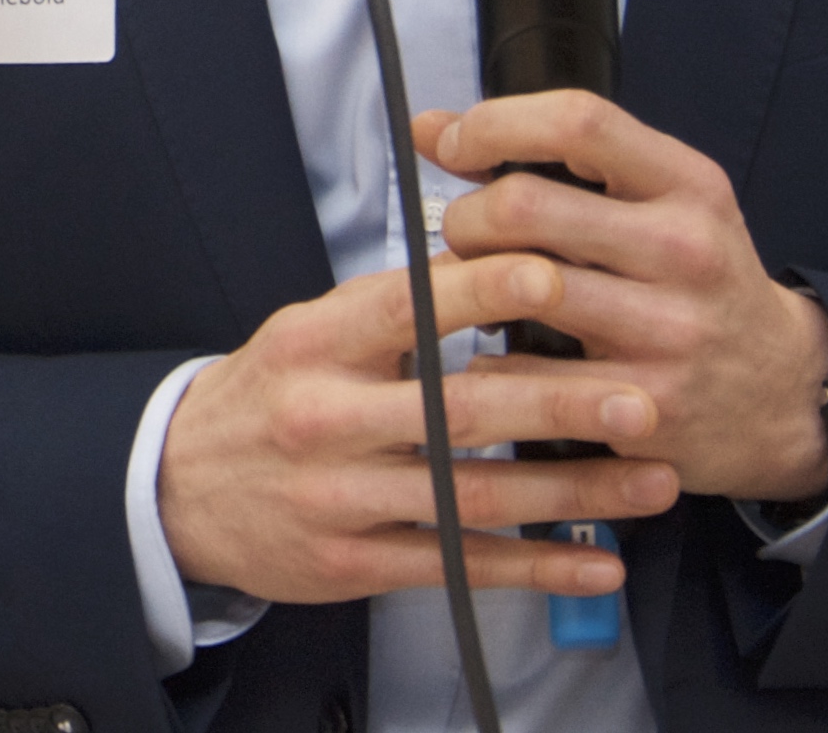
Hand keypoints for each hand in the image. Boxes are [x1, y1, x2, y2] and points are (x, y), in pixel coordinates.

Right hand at [155, 248, 679, 604]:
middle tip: (640, 398)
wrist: (176, 488)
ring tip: (651, 481)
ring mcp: (342, 498)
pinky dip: (535, 567)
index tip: (558, 275)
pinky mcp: (356, 562)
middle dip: (559, 405)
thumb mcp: (308, 332)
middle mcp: (328, 419)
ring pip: (473, 498)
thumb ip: (392, 309)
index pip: (408, 308)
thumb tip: (493, 259)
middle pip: (458, 411)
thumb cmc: (266, 396)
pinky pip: (459, 567)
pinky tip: (596, 561)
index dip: (484, 290)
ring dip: (572, 493)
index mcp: (316, 344)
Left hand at [424, 92, 827, 502]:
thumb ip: (559, 159)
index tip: (453, 143)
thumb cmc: (698, 283)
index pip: (580, 121)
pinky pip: (527, 371)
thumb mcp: (660, 203)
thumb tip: (429, 128)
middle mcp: (686, 250)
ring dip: (467, 286)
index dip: (496, 123)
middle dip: (467, 217)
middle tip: (463, 236)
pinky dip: (488, 362)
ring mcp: (669, 330)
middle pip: (528, 206)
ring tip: (469, 289)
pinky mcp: (647, 404)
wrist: (783, 394)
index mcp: (689, 185)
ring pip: (523, 287)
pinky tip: (494, 353)